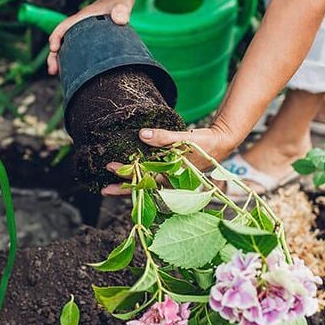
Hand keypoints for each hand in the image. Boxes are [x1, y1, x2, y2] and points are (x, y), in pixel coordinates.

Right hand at [47, 0, 133, 74]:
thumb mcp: (121, 5)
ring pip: (67, 49)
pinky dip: (72, 63)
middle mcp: (79, 27)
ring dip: (60, 61)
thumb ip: (122, 10)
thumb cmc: (119, 2)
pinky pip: (77, 53)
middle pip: (61, 41)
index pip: (64, 27)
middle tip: (52, 70)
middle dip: (54, 55)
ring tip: (56, 74)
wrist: (120, 1)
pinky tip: (74, 75)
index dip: (56, 37)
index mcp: (82, 18)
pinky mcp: (89, 43)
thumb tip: (120, 19)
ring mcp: (83, 35)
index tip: (54, 48)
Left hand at [101, 124, 236, 195]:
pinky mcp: (171, 174)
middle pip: (144, 188)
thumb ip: (164, 137)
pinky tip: (128, 176)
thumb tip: (141, 135)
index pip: (146, 180)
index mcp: (174, 177)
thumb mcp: (185, 139)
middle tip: (104, 189)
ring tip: (110, 187)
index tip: (111, 169)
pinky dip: (139, 178)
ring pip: (147, 186)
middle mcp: (171, 181)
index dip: (127, 177)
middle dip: (124, 188)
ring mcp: (171, 179)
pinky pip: (152, 179)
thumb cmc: (205, 143)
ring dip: (130, 185)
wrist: (220, 144)